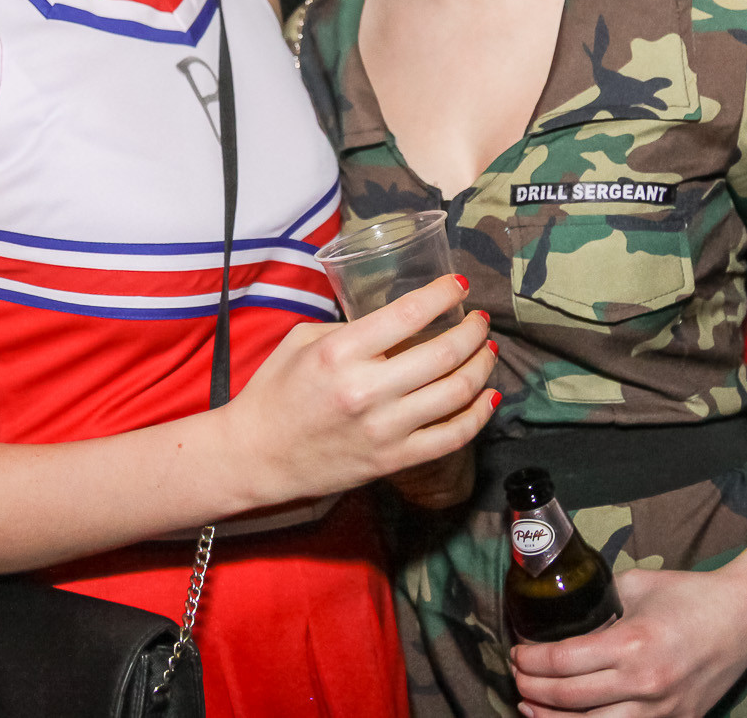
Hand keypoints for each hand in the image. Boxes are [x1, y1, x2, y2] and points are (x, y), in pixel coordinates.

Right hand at [224, 274, 497, 505]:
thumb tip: (398, 320)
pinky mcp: (393, 460)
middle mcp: (366, 390)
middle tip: (479, 321)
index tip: (459, 285)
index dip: (444, 294)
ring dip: (482, 366)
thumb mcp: (303, 341)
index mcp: (340, 352)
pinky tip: (489, 397)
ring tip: (486, 351)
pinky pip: (452, 437)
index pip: (409, 313)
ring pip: (457, 393)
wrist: (258, 455)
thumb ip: (351, 328)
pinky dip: (479, 416)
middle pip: (444, 353)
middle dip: (473, 331)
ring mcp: (384, 429)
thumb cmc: (276, 392)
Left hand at [508, 564, 746, 717]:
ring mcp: (663, 711)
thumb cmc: (689, 595)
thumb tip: (562, 609)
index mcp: (632, 643)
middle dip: (531, 689)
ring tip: (529, 707)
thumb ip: (598, 600)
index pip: (562, 662)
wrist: (745, 618)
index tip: (515, 653)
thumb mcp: (634, 585)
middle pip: (568, 699)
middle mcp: (645, 683)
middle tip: (516, 677)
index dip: (529, 661)